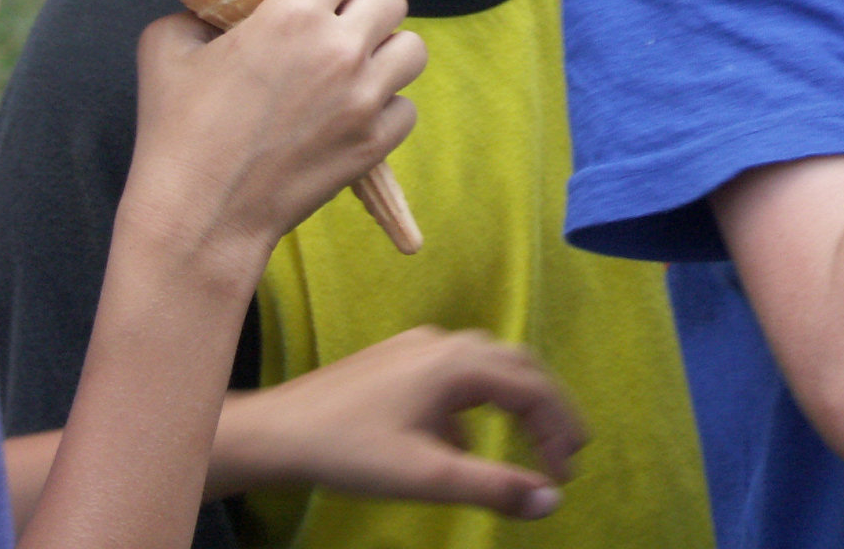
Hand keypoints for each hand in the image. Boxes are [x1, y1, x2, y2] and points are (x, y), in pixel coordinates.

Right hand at [125, 0, 425, 275]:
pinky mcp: (376, 143)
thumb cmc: (177, 132)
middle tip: (335, 30)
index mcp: (293, 15)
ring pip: (412, 49)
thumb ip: (200, 13)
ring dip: (385, 54)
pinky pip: (407, 107)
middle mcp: (341, 50)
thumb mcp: (165, 49)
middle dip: (363, 8)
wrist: (200, 217)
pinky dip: (385, 110)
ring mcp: (366, 98)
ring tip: (354, 71)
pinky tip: (352, 117)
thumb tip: (218, 8)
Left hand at [215, 327, 584, 518]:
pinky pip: (457, 373)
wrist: (274, 433)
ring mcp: (420, 347)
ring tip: (532, 440)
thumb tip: (551, 500)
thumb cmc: (349, 452)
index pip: (533, 390)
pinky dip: (479, 402)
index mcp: (459, 363)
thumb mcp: (426, 476)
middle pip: (519, 367)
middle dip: (549, 408)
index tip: (567, 474)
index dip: (558, 431)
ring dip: (517, 400)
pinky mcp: (398, 359)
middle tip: (568, 450)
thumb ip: (493, 487)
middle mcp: (446, 343)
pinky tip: (463, 443)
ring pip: (489, 365)